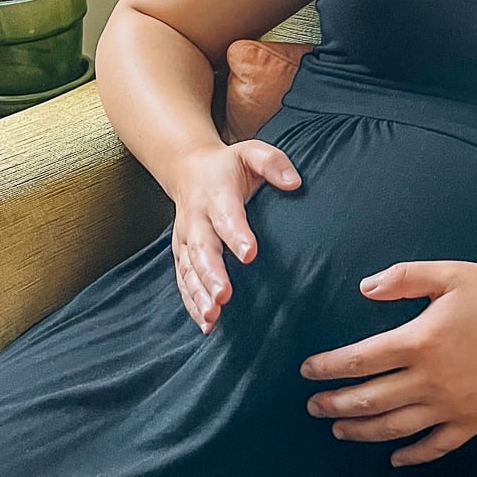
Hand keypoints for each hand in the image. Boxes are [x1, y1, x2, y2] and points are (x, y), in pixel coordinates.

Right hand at [171, 140, 302, 332]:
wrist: (189, 170)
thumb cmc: (229, 165)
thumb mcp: (251, 152)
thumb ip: (273, 163)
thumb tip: (294, 183)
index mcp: (216, 194)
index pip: (226, 215)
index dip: (237, 234)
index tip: (250, 254)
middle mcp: (196, 219)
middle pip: (203, 249)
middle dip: (212, 274)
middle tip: (224, 297)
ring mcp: (186, 240)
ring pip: (189, 270)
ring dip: (199, 294)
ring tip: (212, 316)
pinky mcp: (182, 255)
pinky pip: (184, 281)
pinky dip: (192, 302)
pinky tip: (206, 324)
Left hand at [299, 260, 476, 466]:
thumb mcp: (450, 274)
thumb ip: (403, 278)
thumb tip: (363, 288)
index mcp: (419, 341)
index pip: (359, 360)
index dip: (329, 367)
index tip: (307, 371)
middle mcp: (430, 380)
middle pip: (370, 399)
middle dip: (336, 404)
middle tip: (313, 406)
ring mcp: (452, 406)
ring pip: (395, 427)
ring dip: (363, 431)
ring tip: (340, 430)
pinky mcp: (474, 421)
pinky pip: (437, 445)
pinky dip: (413, 455)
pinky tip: (396, 458)